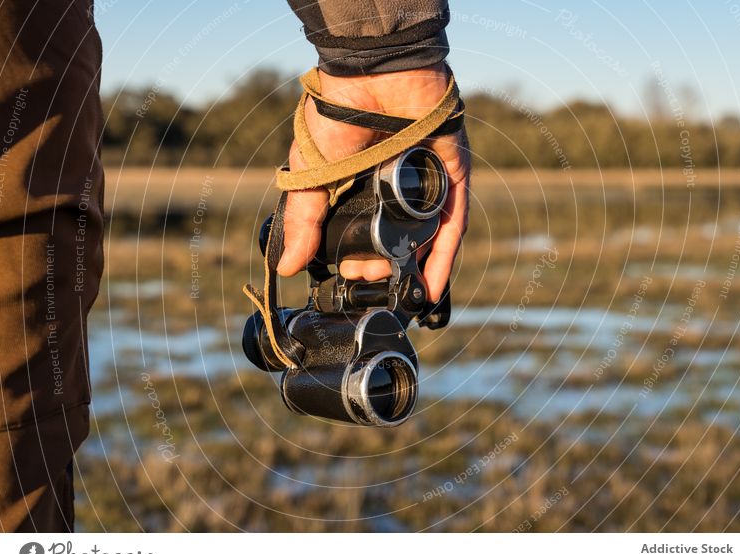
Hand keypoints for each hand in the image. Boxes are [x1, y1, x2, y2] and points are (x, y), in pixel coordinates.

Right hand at [276, 63, 469, 301]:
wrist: (371, 76)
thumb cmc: (336, 116)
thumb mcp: (311, 175)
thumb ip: (305, 220)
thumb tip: (288, 265)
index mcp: (364, 186)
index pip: (365, 233)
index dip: (358, 259)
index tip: (349, 275)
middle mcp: (397, 187)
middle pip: (398, 239)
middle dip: (386, 267)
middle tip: (373, 279)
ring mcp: (427, 181)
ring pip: (428, 235)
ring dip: (417, 267)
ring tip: (405, 291)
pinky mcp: (452, 174)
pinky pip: (452, 219)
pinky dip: (444, 251)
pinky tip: (433, 281)